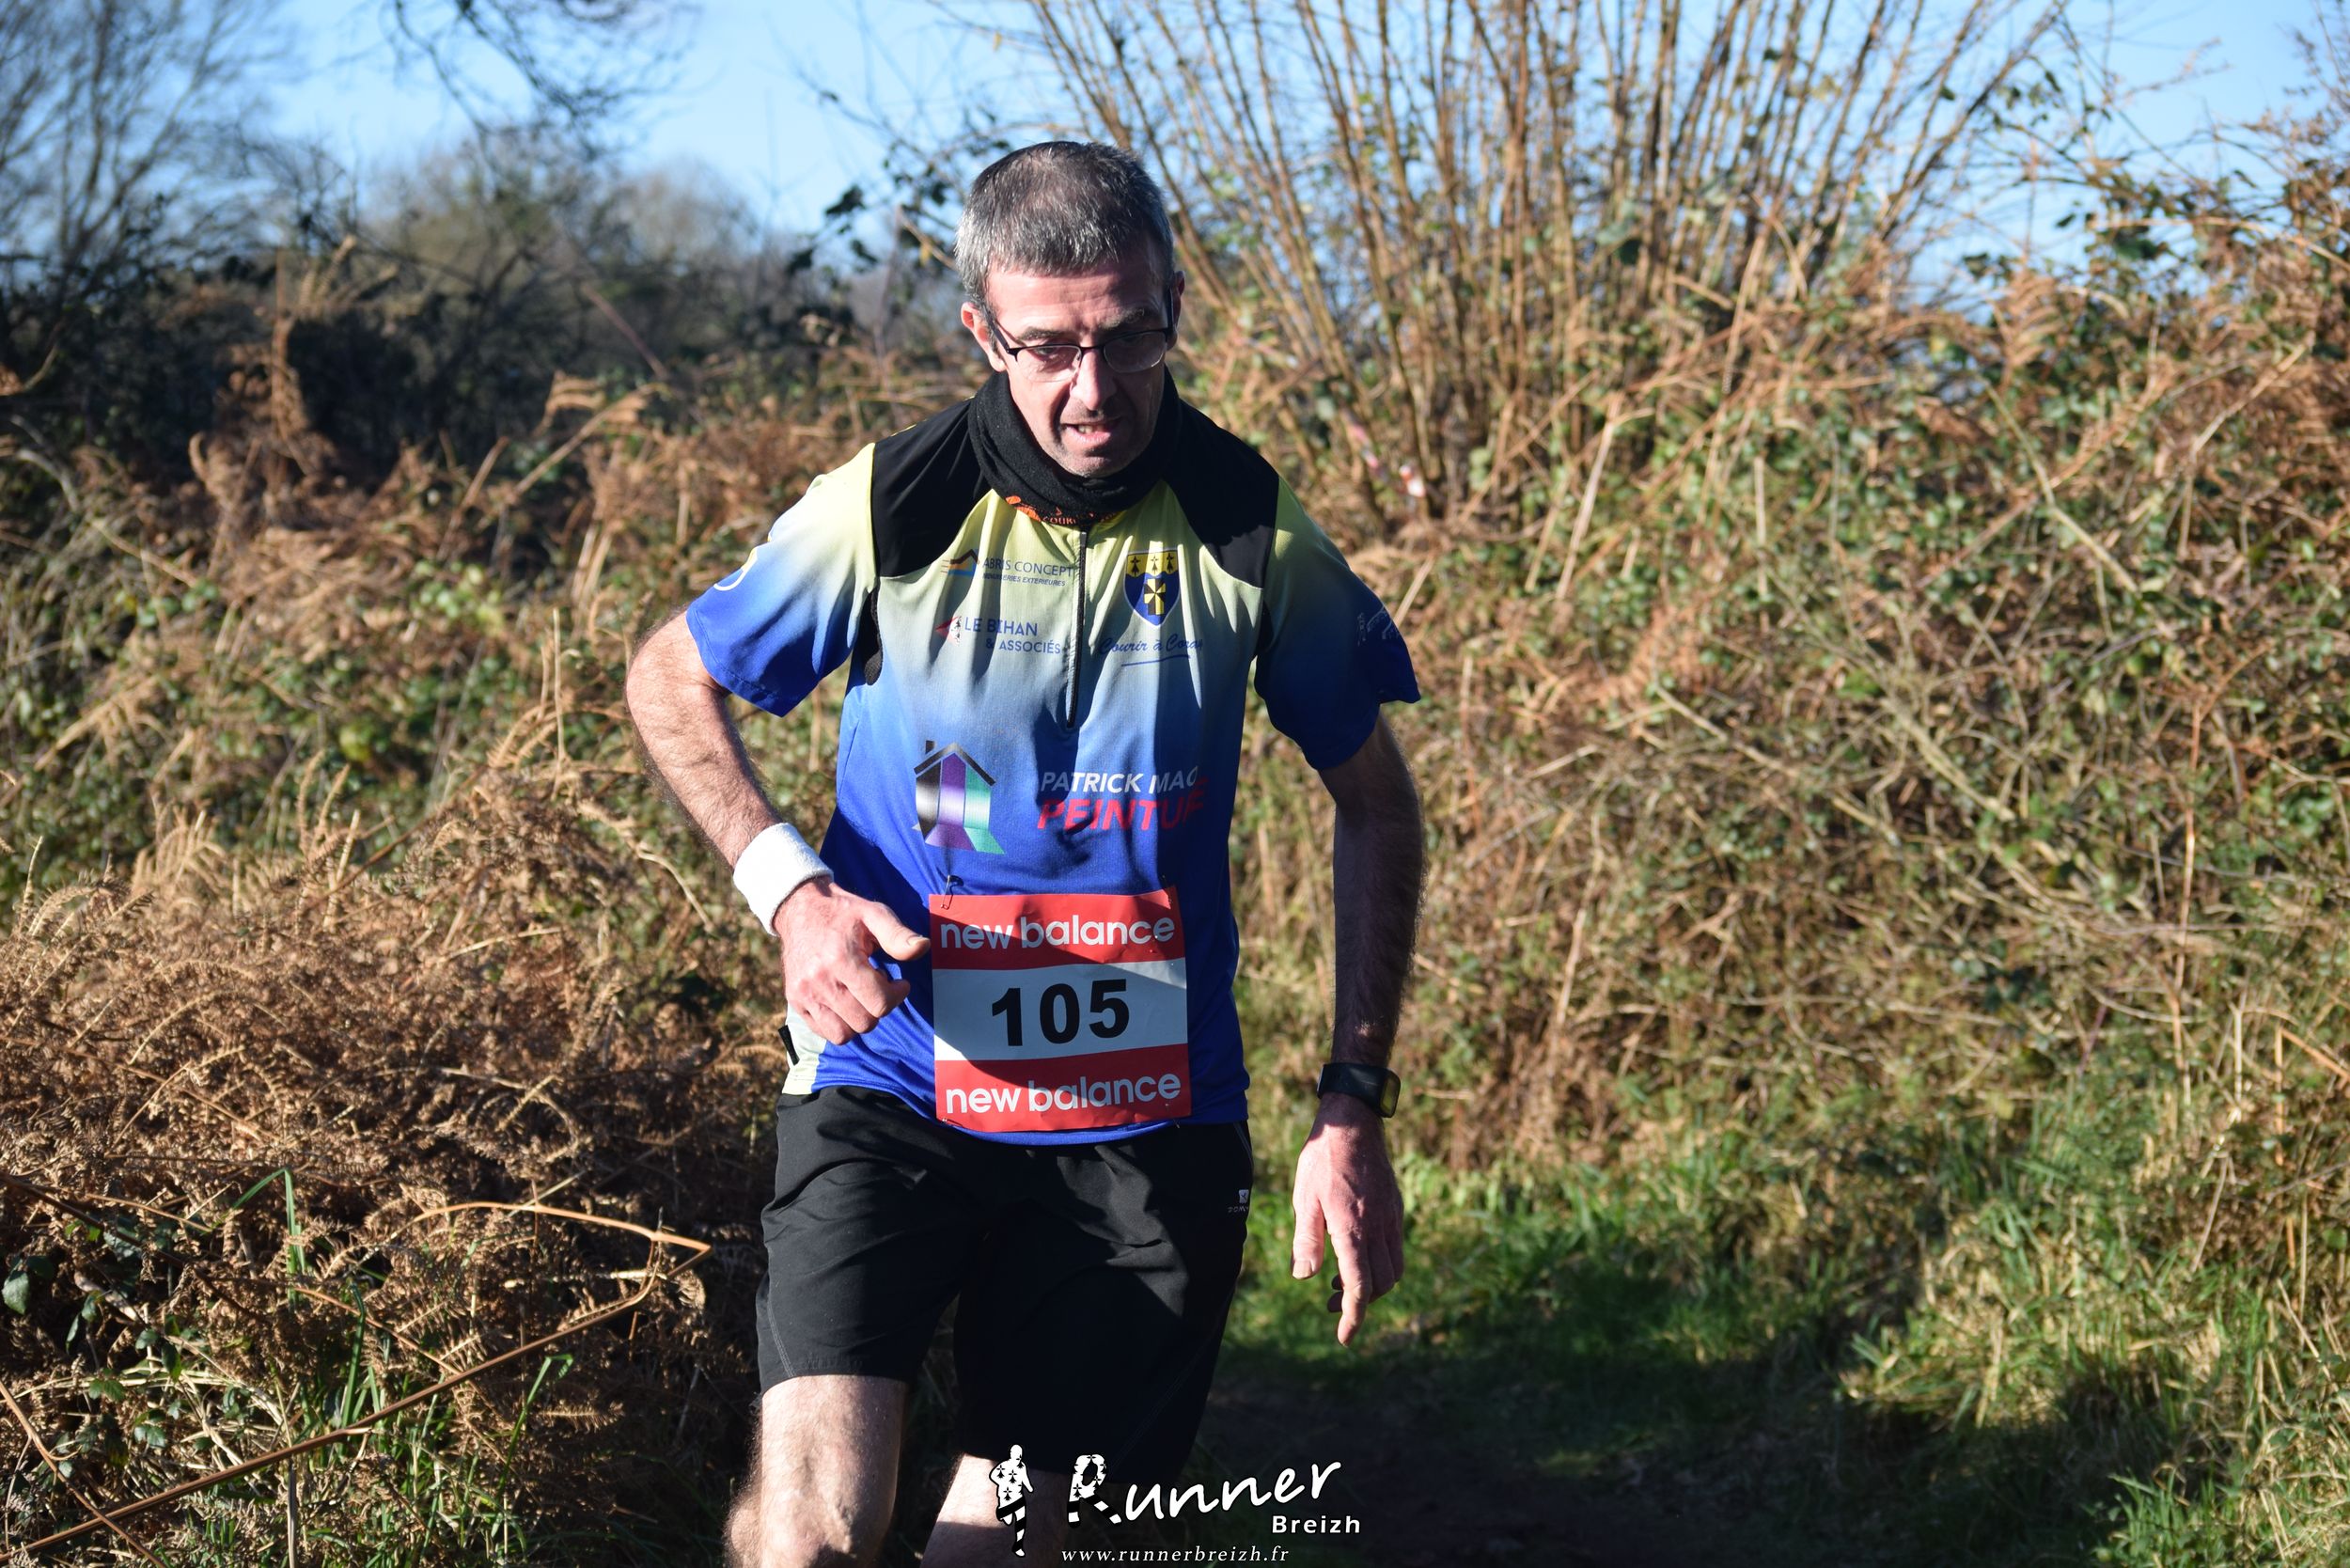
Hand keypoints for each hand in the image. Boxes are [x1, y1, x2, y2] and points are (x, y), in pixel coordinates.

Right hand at [772, 879, 929, 1043]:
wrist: (799, 909)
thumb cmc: (843, 912)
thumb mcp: (874, 914)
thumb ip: (898, 935)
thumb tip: (923, 947)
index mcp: (841, 959)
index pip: (879, 1002)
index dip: (897, 995)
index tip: (899, 983)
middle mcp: (819, 980)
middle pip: (864, 1022)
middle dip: (880, 1007)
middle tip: (879, 986)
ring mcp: (804, 994)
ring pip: (843, 1034)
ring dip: (860, 1020)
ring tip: (861, 997)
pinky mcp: (795, 1001)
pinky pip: (823, 1032)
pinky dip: (840, 1024)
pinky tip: (846, 1002)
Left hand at [1290, 1092, 1404, 1344]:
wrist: (1352, 1123)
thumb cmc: (1322, 1159)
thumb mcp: (1304, 1199)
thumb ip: (1306, 1240)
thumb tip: (1304, 1276)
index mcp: (1352, 1228)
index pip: (1360, 1287)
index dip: (1353, 1317)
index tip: (1344, 1337)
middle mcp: (1378, 1227)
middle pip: (1381, 1285)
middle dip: (1360, 1303)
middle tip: (1332, 1303)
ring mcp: (1391, 1218)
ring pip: (1393, 1270)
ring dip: (1372, 1285)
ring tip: (1342, 1281)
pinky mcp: (1395, 1209)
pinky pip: (1395, 1249)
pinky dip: (1379, 1264)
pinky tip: (1355, 1254)